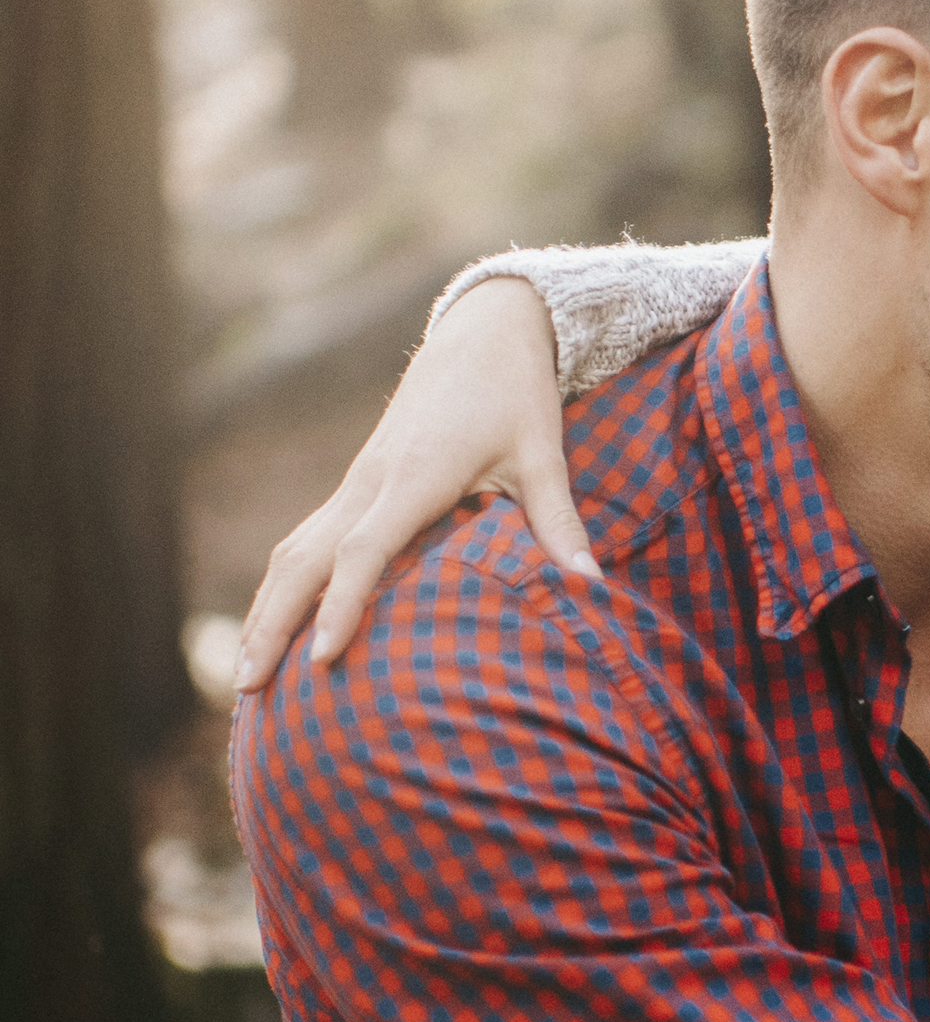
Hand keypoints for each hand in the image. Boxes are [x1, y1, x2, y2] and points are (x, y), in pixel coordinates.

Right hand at [234, 279, 588, 688]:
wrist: (483, 332)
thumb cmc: (516, 393)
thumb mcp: (543, 452)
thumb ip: (558, 520)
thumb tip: (590, 584)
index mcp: (414, 474)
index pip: (365, 548)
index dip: (343, 602)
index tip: (323, 656)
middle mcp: (371, 479)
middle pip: (302, 558)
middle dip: (271, 623)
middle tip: (249, 690)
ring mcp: (356, 480)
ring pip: (291, 551)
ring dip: (263, 612)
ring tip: (245, 679)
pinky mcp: (355, 483)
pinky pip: (303, 540)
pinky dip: (280, 587)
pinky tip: (271, 627)